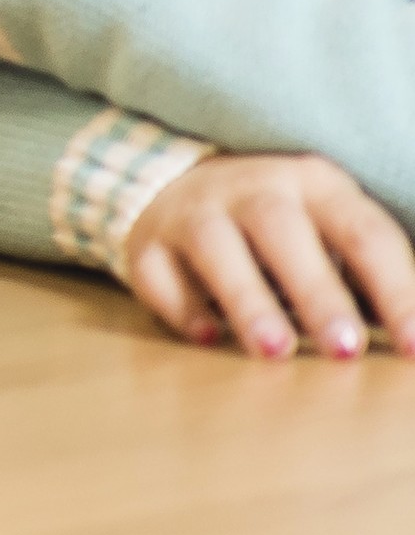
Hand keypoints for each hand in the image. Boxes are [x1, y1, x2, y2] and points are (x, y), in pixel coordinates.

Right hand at [124, 154, 414, 358]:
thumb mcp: (337, 229)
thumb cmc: (290, 228)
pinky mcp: (146, 240)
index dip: (395, 290)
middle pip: (282, 230)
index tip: (414, 348)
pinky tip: (207, 338)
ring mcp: (192, 211)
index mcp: (315, 185)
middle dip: (316, 293)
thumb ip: (376, 275)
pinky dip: (180, 306)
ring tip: (276, 351)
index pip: (362, 233)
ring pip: (214, 245)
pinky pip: (156, 271)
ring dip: (247, 299)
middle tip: (345, 350)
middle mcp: (251, 188)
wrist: (185, 183)